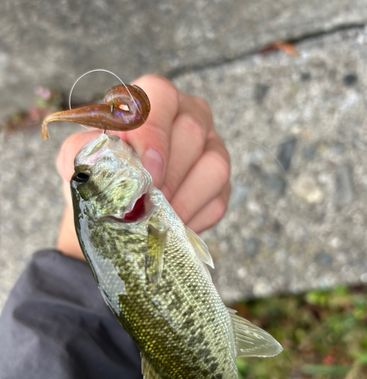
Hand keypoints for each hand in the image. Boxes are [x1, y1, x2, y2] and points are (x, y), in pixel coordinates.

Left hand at [56, 74, 230, 258]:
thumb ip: (82, 152)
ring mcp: (210, 147)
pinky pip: (217, 198)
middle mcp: (187, 115)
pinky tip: (170, 224)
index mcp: (150, 100)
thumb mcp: (77, 159)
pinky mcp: (220, 183)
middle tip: (146, 204)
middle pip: (191, 131)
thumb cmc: (98, 174)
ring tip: (158, 218)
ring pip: (214, 166)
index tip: (146, 173)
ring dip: (183, 199)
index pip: (160, 97)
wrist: (113, 208)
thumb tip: (99, 165)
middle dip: (167, 175)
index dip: (155, 134)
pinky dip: (192, 217)